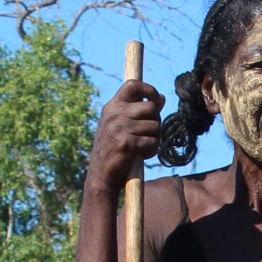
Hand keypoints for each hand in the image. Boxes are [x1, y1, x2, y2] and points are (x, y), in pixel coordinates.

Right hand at [85, 78, 163, 193]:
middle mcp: (114, 114)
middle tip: (147, 134)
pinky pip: (153, 142)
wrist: (100, 175)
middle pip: (151, 107)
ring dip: (153, 139)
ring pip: (155, 126)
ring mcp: (119, 128)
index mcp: (112, 107)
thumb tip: (161, 98)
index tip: (155, 99)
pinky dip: (151, 151)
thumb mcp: (123, 126)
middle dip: (155, 121)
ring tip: (141, 147)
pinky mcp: (126, 143)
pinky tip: (140, 155)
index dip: (148, 89)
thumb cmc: (113, 150)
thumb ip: (140, 111)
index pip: (132, 85)